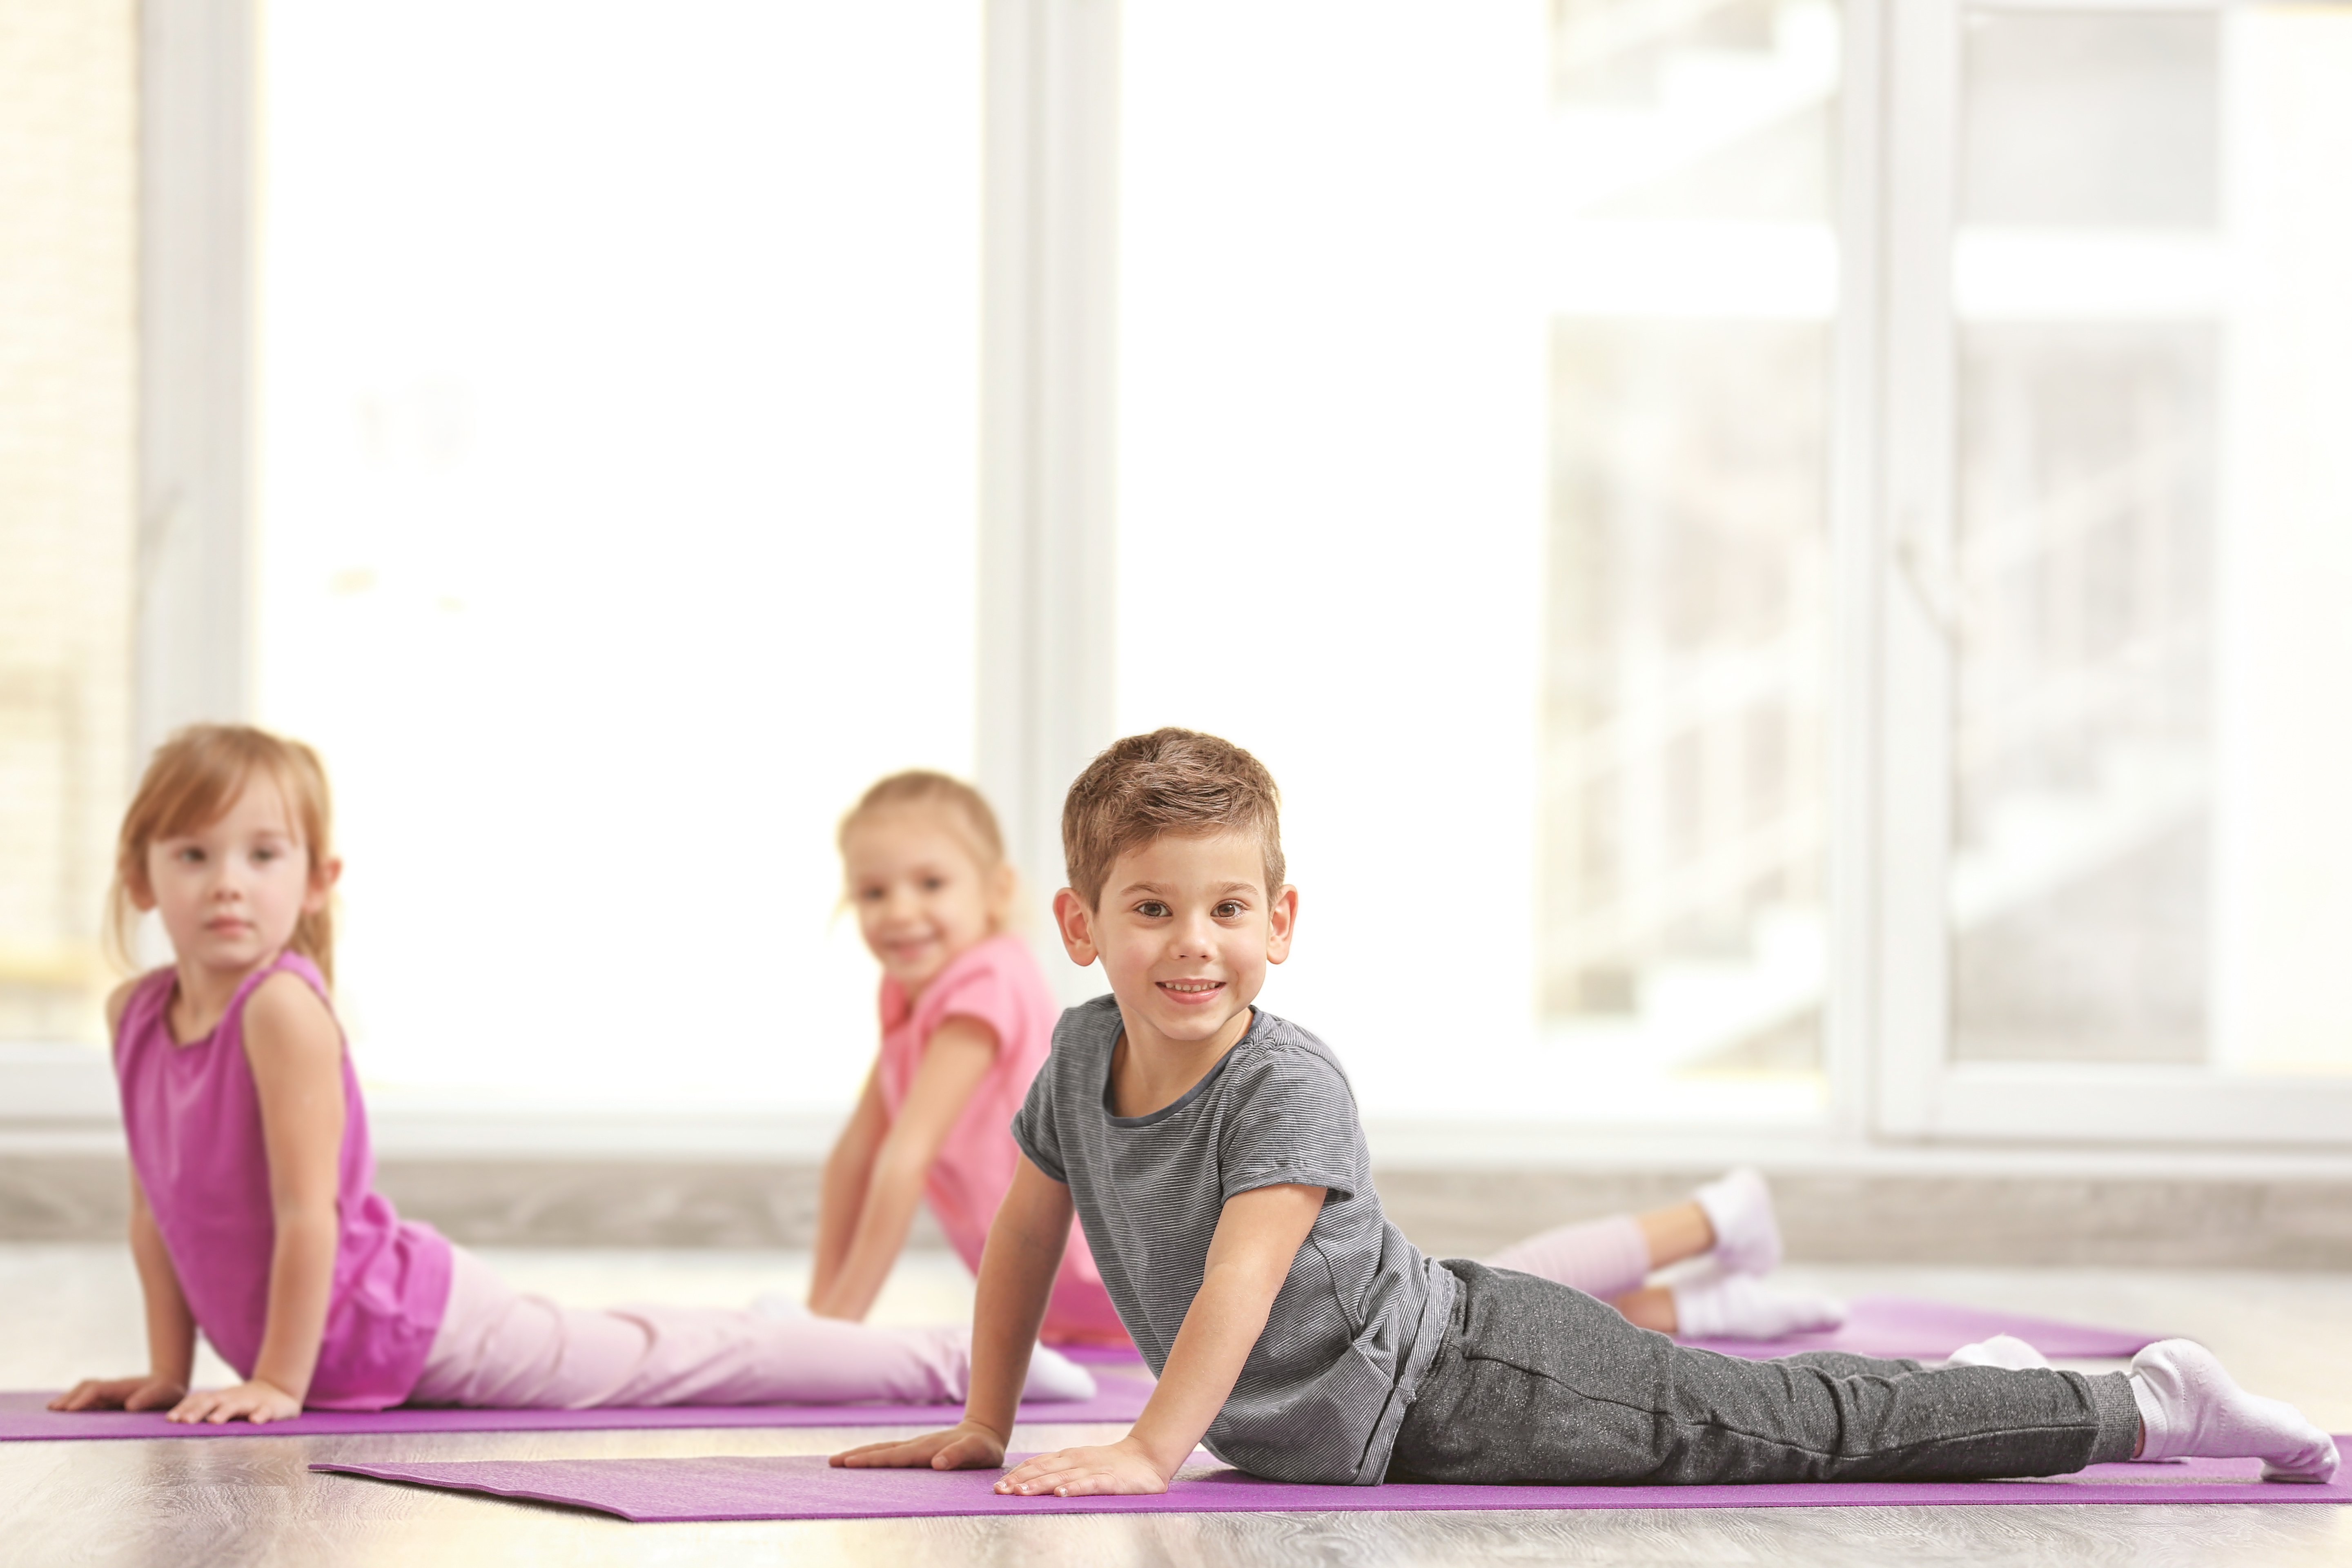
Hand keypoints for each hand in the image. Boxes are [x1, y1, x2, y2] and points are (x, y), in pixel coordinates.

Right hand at [48, 1375, 187, 1412]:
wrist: (170, 1383)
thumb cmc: (167, 1390)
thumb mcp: (164, 1393)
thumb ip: (149, 1398)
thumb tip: (130, 1405)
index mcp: (123, 1387)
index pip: (98, 1390)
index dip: (84, 1399)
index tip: (70, 1410)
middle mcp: (113, 1388)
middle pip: (87, 1387)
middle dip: (70, 1397)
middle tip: (53, 1409)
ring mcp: (110, 1392)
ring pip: (85, 1391)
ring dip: (70, 1398)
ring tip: (53, 1409)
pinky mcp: (110, 1399)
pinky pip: (90, 1398)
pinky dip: (76, 1402)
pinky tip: (66, 1410)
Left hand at [166, 1378, 302, 1424]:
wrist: (278, 1389)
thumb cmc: (242, 1402)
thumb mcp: (221, 1403)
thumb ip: (201, 1409)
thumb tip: (171, 1421)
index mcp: (219, 1398)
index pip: (198, 1400)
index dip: (184, 1408)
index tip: (171, 1419)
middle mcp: (232, 1398)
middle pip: (213, 1401)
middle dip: (198, 1410)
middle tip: (185, 1421)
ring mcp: (252, 1402)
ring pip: (236, 1405)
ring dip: (224, 1411)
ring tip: (213, 1421)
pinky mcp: (271, 1407)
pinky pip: (266, 1410)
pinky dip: (261, 1414)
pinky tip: (255, 1421)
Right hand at [831, 1420, 1006, 1470]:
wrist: (985, 1432)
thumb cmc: (982, 1447)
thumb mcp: (977, 1452)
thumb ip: (958, 1456)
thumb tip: (936, 1463)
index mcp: (925, 1449)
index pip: (894, 1456)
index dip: (872, 1460)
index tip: (850, 1462)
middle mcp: (916, 1446)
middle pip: (881, 1450)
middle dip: (856, 1456)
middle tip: (832, 1462)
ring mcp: (915, 1446)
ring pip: (883, 1449)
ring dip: (861, 1454)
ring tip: (839, 1460)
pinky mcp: (917, 1450)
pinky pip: (890, 1453)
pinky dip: (873, 1455)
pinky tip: (864, 1459)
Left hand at [994, 1436, 1170, 1496]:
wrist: (1146, 1457)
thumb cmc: (1110, 1464)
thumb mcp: (1080, 1464)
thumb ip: (1058, 1470)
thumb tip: (1028, 1482)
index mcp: (1068, 1457)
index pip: (1037, 1464)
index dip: (1017, 1474)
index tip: (998, 1486)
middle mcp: (1076, 1460)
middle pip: (1044, 1470)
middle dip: (1020, 1481)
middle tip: (1000, 1490)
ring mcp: (1092, 1469)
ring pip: (1061, 1477)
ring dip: (1039, 1485)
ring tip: (1021, 1493)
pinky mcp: (1109, 1479)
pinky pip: (1089, 1484)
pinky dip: (1074, 1488)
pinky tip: (1060, 1494)